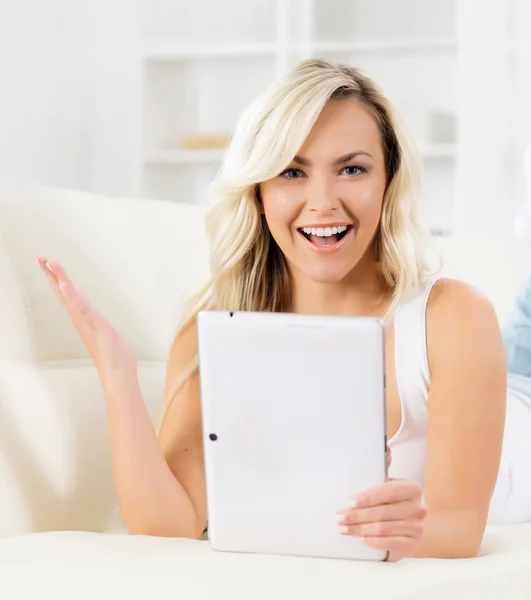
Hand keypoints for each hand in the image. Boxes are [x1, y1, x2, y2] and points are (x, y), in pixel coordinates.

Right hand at [37, 257, 136, 385]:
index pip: (67, 296)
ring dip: (60, 279)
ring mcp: (86, 322)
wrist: (118, 374)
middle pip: (63, 293)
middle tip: (40, 258)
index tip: (48, 264)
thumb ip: (95, 323)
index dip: (57, 280)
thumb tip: (90, 314)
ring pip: (70, 296)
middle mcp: (80, 320)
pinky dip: (73, 297)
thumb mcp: (103, 334)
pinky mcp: (95, 325)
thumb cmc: (113, 357)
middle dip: (52, 275)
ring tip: (50, 263)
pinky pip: (82, 308)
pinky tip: (65, 286)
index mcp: (83, 319)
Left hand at [335, 449, 426, 561]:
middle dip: (357, 516)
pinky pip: (391, 543)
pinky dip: (374, 542)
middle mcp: (418, 508)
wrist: (406, 526)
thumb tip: (385, 447)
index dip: (367, 497)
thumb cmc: (391, 502)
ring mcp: (418, 527)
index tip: (349, 502)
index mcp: (412, 488)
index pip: (387, 492)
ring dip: (360, 530)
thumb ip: (384, 468)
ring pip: (383, 529)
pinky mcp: (414, 544)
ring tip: (343, 529)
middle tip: (339, 517)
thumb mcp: (388, 484)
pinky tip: (362, 540)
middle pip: (382, 512)